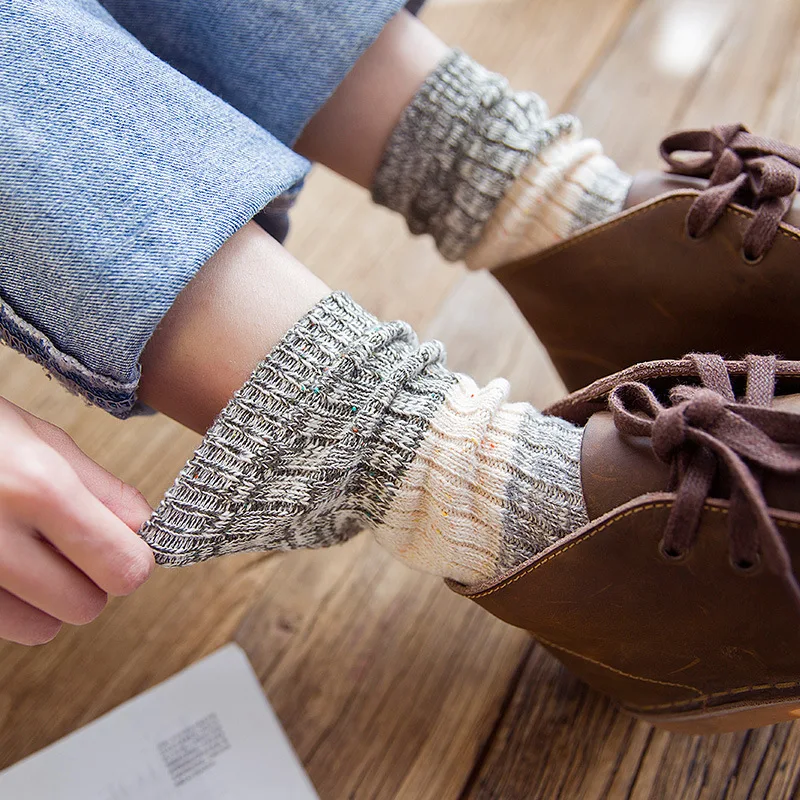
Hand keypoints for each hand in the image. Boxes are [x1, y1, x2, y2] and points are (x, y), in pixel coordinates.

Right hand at [0, 398, 153, 644]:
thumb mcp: (37, 437)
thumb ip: (99, 487)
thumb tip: (143, 527)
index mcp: (37, 488)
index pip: (122, 567)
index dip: (129, 559)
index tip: (122, 546)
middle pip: (85, 606)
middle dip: (88, 580)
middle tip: (69, 546)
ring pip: (40, 628)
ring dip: (45, 599)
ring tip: (24, 551)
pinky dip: (5, 603)